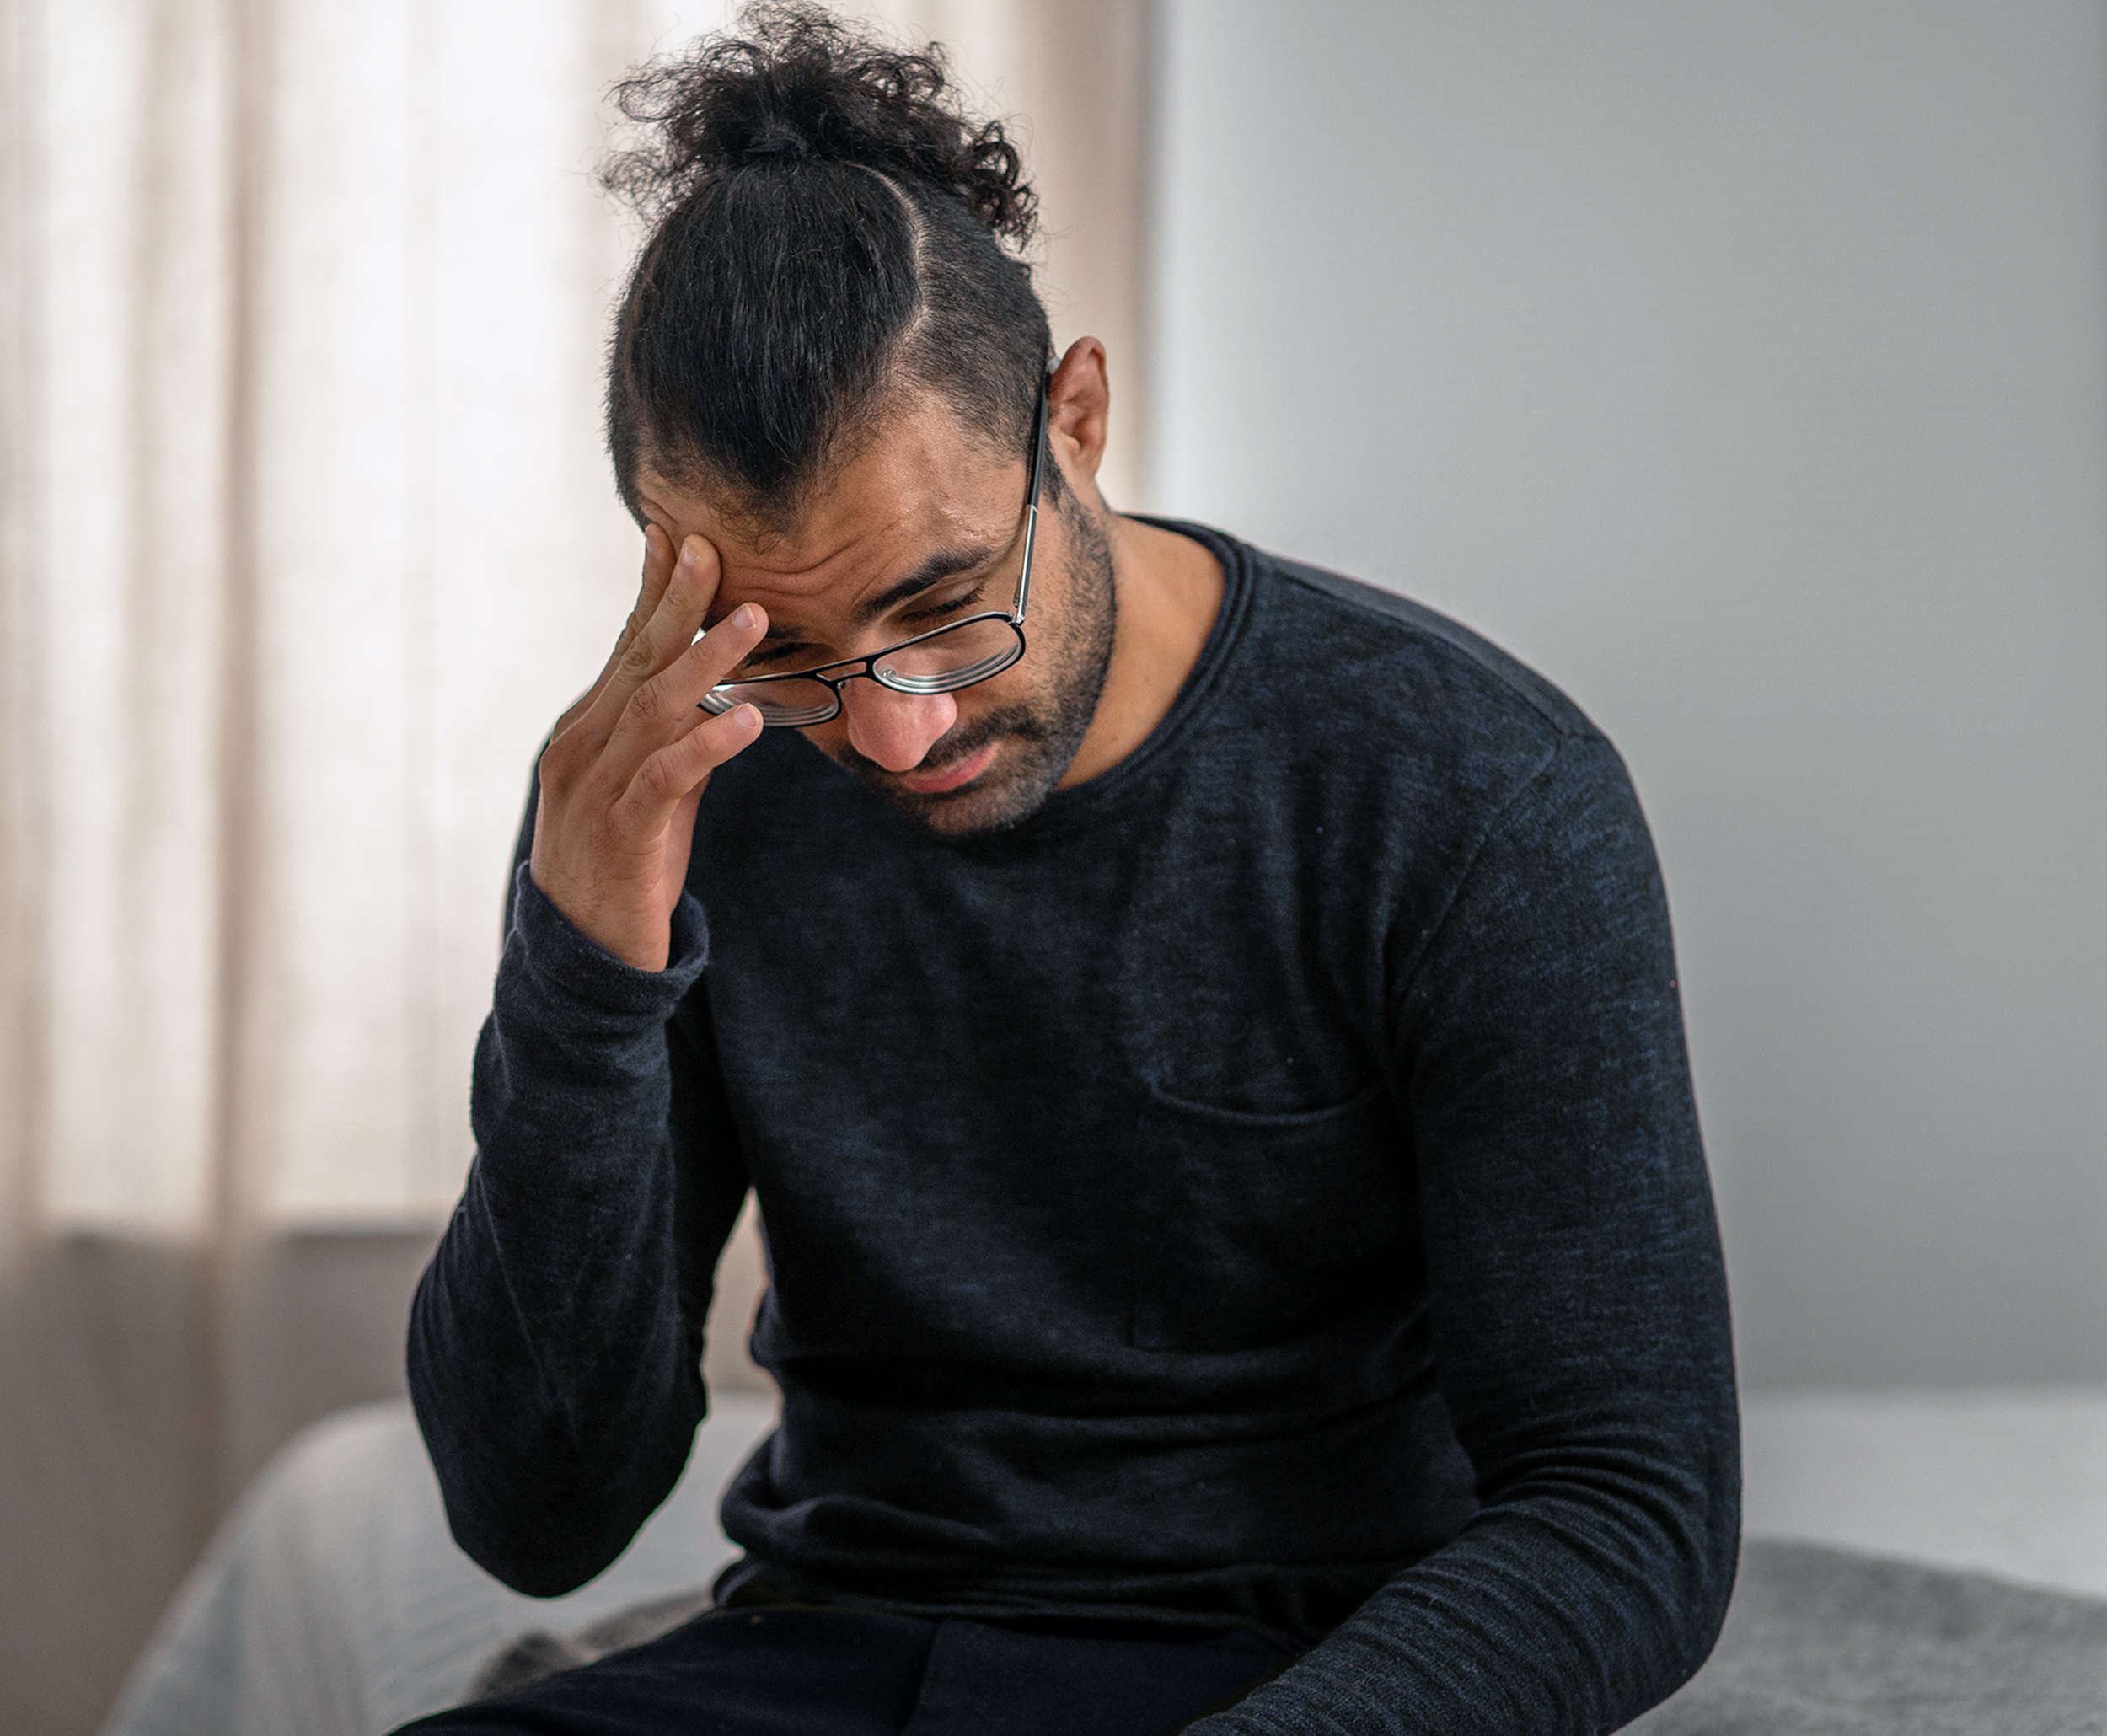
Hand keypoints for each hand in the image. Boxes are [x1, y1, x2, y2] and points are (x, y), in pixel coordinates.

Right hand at [529, 525, 766, 970]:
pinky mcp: (623, 836)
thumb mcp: (649, 786)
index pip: (624, 647)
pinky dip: (707, 745)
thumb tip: (718, 690)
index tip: (677, 536)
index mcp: (587, 728)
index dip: (652, 592)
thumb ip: (674, 736)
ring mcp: (597, 791)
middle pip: (636, 662)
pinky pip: (666, 779)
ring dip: (705, 660)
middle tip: (713, 549)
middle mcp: (583, 748)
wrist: (583, 956)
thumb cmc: (622, 862)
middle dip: (676, 602)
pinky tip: (748, 720)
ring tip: (751, 620)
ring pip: (652, 710)